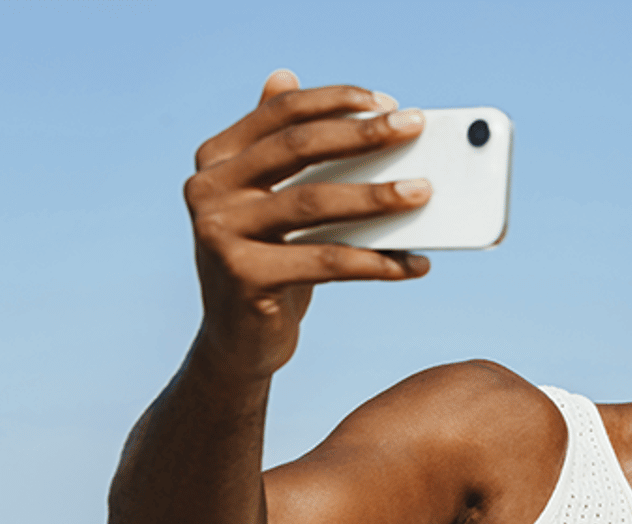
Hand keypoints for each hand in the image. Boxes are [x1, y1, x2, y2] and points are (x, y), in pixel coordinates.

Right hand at [183, 70, 432, 379]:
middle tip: (415, 127)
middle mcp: (208, 189)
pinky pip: (326, 262)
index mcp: (217, 159)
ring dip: (377, 196)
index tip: (388, 102)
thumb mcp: (267, 201)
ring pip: (314, 203)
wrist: (238, 341)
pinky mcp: (244, 277)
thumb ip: (274, 146)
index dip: (336, 101)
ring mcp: (220, 233)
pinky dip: (376, 262)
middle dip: (363, 135)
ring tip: (423, 192)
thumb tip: (284, 74)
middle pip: (298, 148)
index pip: (282, 114)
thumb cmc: (267, 263)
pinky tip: (413, 264)